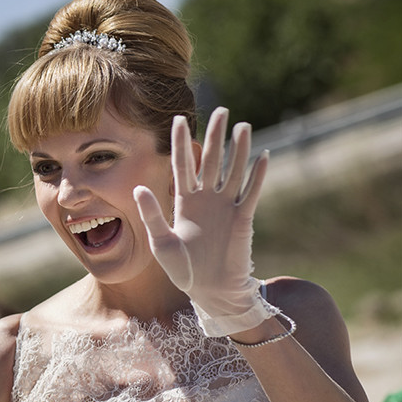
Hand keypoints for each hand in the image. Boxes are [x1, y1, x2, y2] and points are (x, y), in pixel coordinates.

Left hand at [133, 106, 277, 335]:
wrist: (209, 291)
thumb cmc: (182, 269)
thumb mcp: (161, 243)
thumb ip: (152, 215)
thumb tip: (138, 187)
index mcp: (184, 202)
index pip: (182, 166)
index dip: (181, 143)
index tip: (178, 119)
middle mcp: (206, 199)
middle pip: (210, 161)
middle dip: (214, 137)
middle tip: (220, 110)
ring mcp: (226, 207)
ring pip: (233, 171)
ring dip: (238, 150)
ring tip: (241, 126)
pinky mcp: (243, 219)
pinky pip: (251, 193)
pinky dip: (257, 176)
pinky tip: (262, 157)